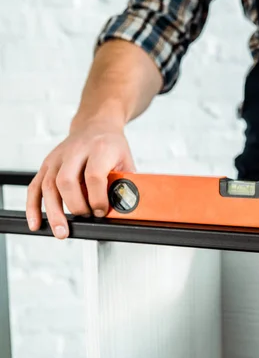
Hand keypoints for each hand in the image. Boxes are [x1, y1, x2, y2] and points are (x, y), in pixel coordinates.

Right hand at [26, 119, 135, 238]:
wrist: (96, 125)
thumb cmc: (112, 146)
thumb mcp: (126, 161)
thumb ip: (126, 183)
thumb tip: (126, 208)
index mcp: (100, 149)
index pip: (94, 176)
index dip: (98, 198)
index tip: (101, 211)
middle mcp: (75, 151)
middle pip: (67, 181)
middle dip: (75, 206)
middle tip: (85, 219)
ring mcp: (57, 157)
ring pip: (49, 185)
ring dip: (53, 212)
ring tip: (62, 232)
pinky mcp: (47, 164)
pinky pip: (35, 186)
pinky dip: (33, 206)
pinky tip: (37, 223)